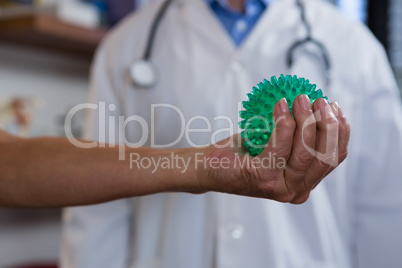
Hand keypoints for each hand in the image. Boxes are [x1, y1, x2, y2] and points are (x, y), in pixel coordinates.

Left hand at [198, 95, 349, 203]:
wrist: (209, 165)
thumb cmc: (244, 151)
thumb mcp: (278, 141)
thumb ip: (300, 133)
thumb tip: (320, 104)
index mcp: (305, 182)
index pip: (334, 158)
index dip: (340, 130)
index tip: (334, 106)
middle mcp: (296, 190)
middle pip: (325, 157)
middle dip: (326, 124)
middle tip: (316, 99)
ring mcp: (280, 188)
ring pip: (305, 153)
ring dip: (305, 121)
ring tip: (298, 98)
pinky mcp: (261, 179)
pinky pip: (280, 148)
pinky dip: (283, 124)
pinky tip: (279, 106)